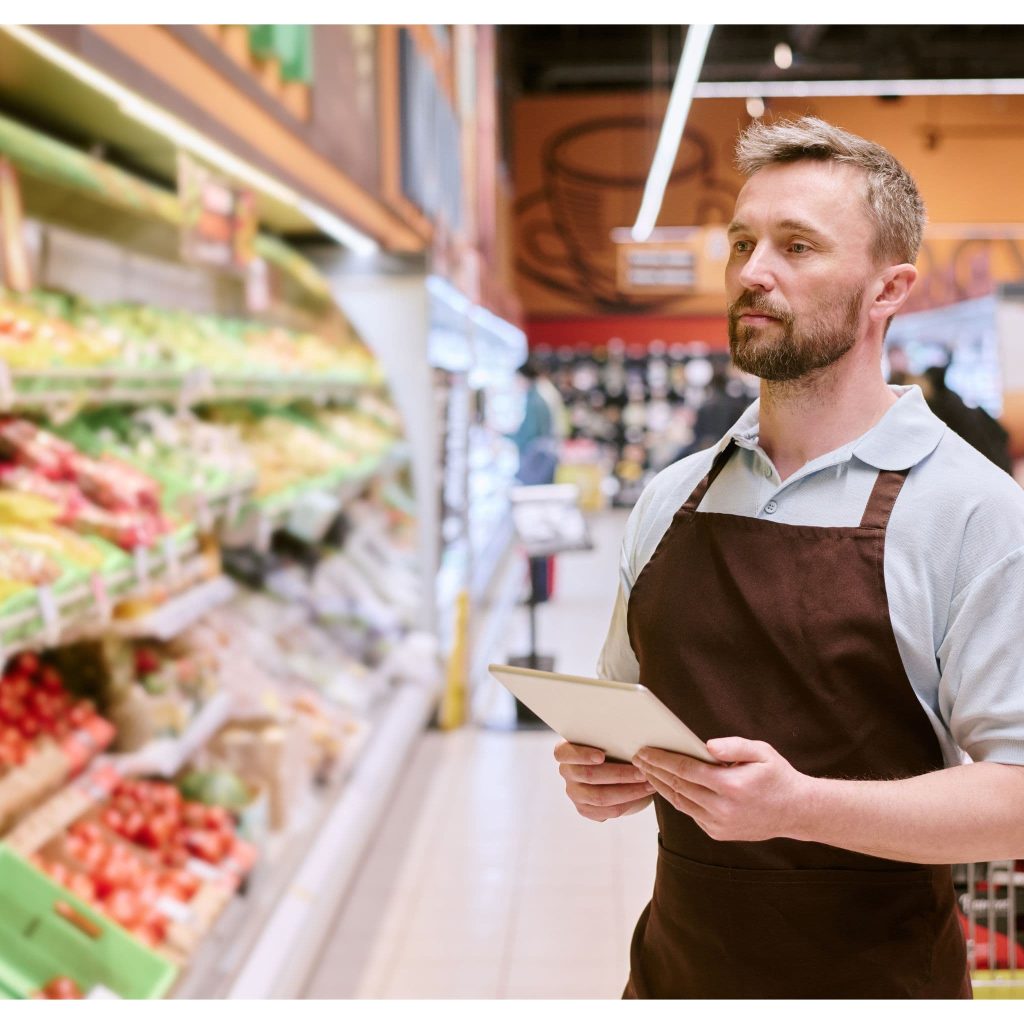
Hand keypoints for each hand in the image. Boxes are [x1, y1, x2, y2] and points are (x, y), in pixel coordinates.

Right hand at [554, 741, 654, 821]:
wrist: (611, 768)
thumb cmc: (609, 747)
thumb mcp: (606, 739)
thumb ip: (610, 737)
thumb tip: (632, 736)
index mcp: (564, 751)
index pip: (564, 754)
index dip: (582, 755)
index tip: (601, 756)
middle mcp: (566, 772)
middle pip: (589, 776)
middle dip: (619, 774)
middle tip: (642, 771)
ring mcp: (574, 793)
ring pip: (600, 797)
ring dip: (628, 791)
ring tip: (648, 784)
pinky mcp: (585, 809)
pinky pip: (607, 811)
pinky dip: (627, 804)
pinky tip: (641, 795)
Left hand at [633, 737, 811, 841]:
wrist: (796, 812)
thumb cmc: (777, 776)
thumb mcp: (761, 752)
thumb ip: (733, 745)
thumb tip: (706, 745)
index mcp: (731, 786)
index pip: (686, 770)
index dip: (662, 759)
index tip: (645, 751)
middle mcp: (722, 808)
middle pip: (678, 786)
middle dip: (654, 770)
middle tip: (637, 757)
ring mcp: (719, 824)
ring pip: (680, 802)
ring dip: (660, 785)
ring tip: (646, 770)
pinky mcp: (718, 833)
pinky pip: (691, 812)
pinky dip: (677, 798)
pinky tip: (667, 785)